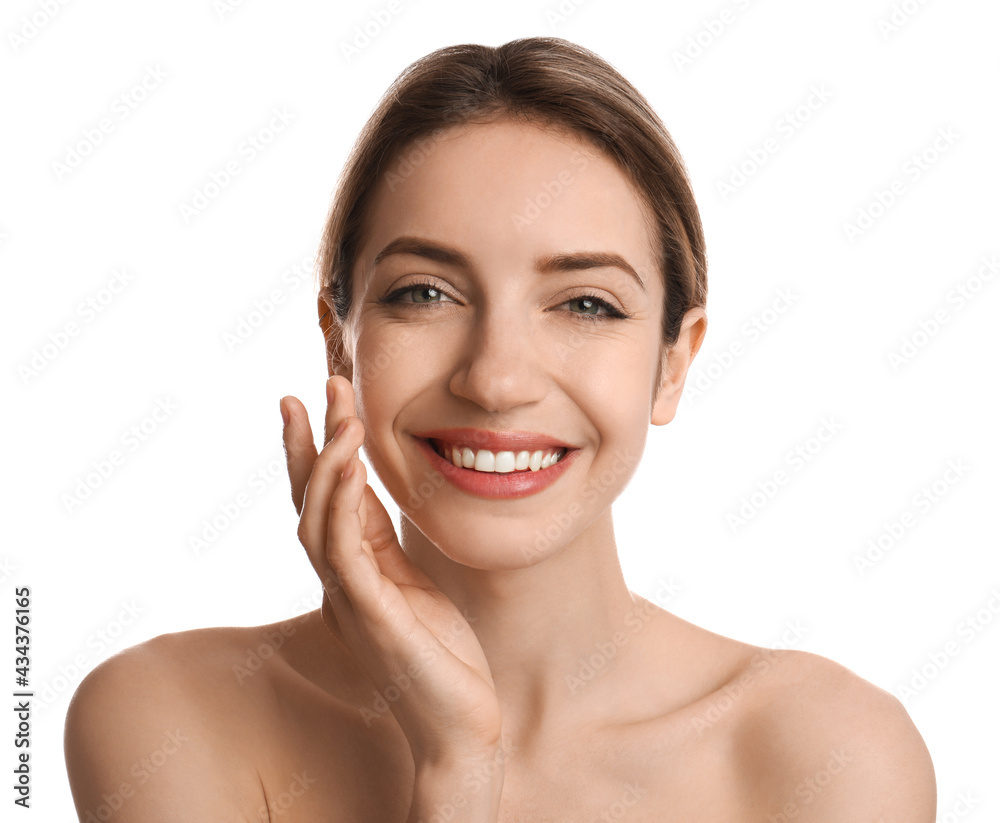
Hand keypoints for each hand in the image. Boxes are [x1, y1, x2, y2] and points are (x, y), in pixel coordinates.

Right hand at [280, 376, 502, 763]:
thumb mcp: (412, 583)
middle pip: (310, 503)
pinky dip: (342, 507)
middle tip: (309, 390)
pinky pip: (347, 552)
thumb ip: (384, 543)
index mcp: (353, 574)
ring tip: (340, 417)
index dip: (316, 451)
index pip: (326, 502)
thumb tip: (372, 491)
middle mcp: (341, 584)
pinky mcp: (371, 616)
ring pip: (320, 522)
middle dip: (308, 445)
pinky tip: (352, 468)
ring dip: (327, 466)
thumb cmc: (441, 655)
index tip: (319, 400)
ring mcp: (351, 601)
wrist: (459, 723)